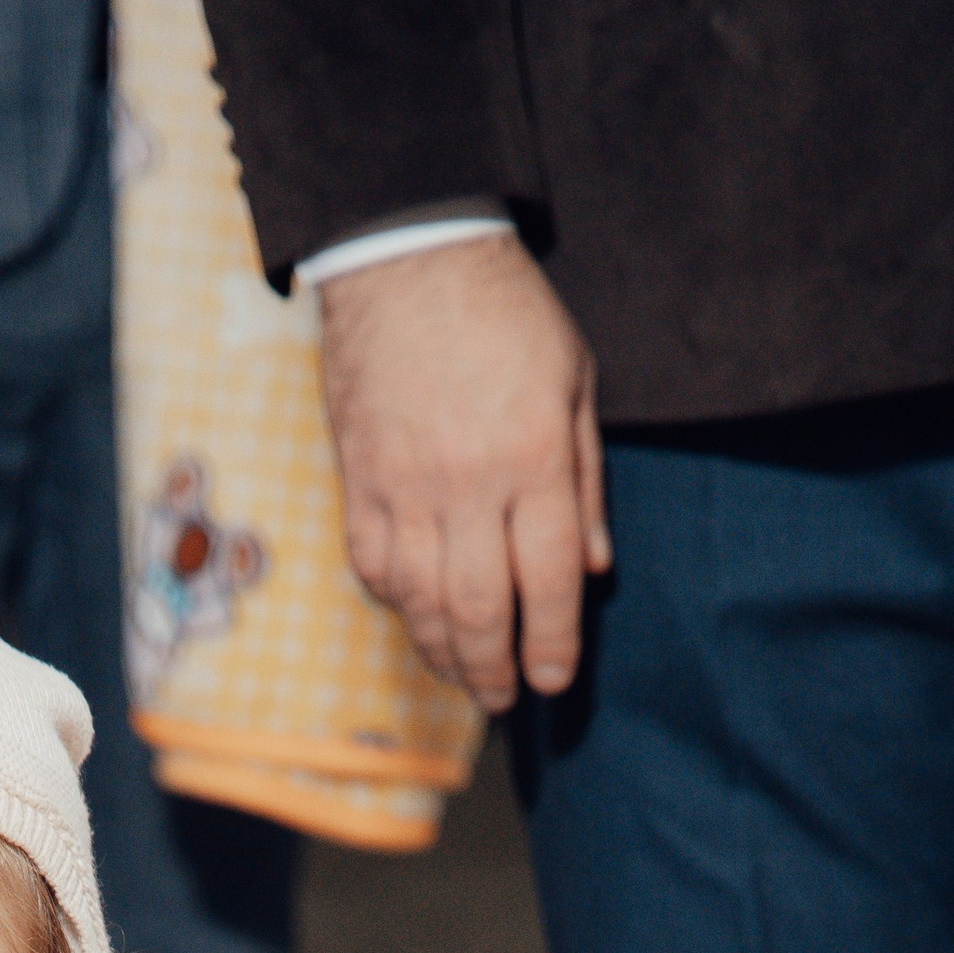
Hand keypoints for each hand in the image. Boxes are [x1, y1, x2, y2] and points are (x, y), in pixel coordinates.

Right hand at [317, 232, 609, 710]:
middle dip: (493, 666)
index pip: (546, 579)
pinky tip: (415, 615)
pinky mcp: (361, 480)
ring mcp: (405, 486)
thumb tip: (592, 568)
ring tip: (462, 675)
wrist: (409, 256)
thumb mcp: (575, 382)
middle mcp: (468, 483)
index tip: (551, 678)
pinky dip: (395, 602)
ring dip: (442, 651)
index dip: (550, 642)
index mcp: (533, 458)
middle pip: (478, 607)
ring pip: (421, 601)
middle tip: (503, 696)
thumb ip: (586, 480)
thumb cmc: (505, 314)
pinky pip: (374, 566)